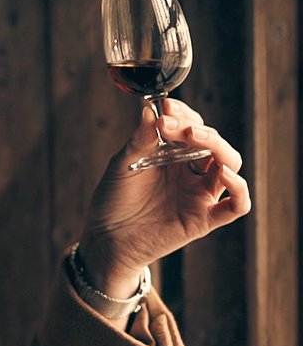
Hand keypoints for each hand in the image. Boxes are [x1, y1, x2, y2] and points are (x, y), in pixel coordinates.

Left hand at [79, 98, 250, 298]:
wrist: (105, 238)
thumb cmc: (114, 199)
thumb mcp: (123, 165)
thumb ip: (140, 140)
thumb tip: (149, 110)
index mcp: (173, 156)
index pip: (192, 127)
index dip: (184, 114)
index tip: (167, 107)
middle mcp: (191, 172)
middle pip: (214, 143)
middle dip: (197, 128)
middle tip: (172, 124)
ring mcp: (199, 194)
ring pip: (229, 165)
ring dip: (219, 147)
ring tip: (196, 137)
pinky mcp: (204, 219)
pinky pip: (236, 205)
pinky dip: (238, 189)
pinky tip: (223, 174)